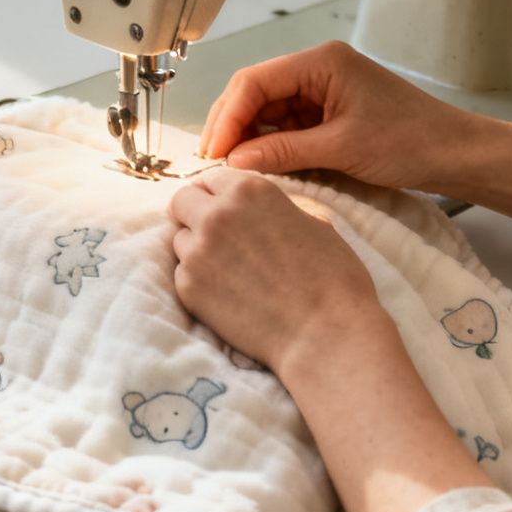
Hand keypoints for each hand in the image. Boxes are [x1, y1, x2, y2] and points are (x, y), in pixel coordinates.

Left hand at [167, 168, 387, 380]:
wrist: (324, 333)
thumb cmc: (332, 279)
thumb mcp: (315, 224)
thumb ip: (277, 210)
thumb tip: (264, 213)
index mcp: (250, 191)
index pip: (210, 178)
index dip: (215, 195)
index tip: (218, 208)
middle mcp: (217, 213)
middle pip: (181, 201)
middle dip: (193, 215)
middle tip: (214, 238)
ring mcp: (198, 250)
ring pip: (180, 240)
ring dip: (197, 250)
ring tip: (230, 273)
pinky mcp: (188, 287)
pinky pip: (182, 275)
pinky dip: (199, 283)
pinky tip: (229, 297)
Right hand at [198, 40, 484, 192]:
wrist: (454, 154)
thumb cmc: (409, 142)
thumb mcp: (341, 149)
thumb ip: (284, 152)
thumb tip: (234, 161)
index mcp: (321, 62)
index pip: (255, 81)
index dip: (228, 117)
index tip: (213, 153)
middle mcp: (317, 69)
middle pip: (255, 92)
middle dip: (231, 126)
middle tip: (213, 163)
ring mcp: (322, 91)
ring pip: (267, 110)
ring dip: (248, 138)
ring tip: (232, 169)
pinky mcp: (327, 113)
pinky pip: (286, 126)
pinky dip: (270, 145)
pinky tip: (258, 166)